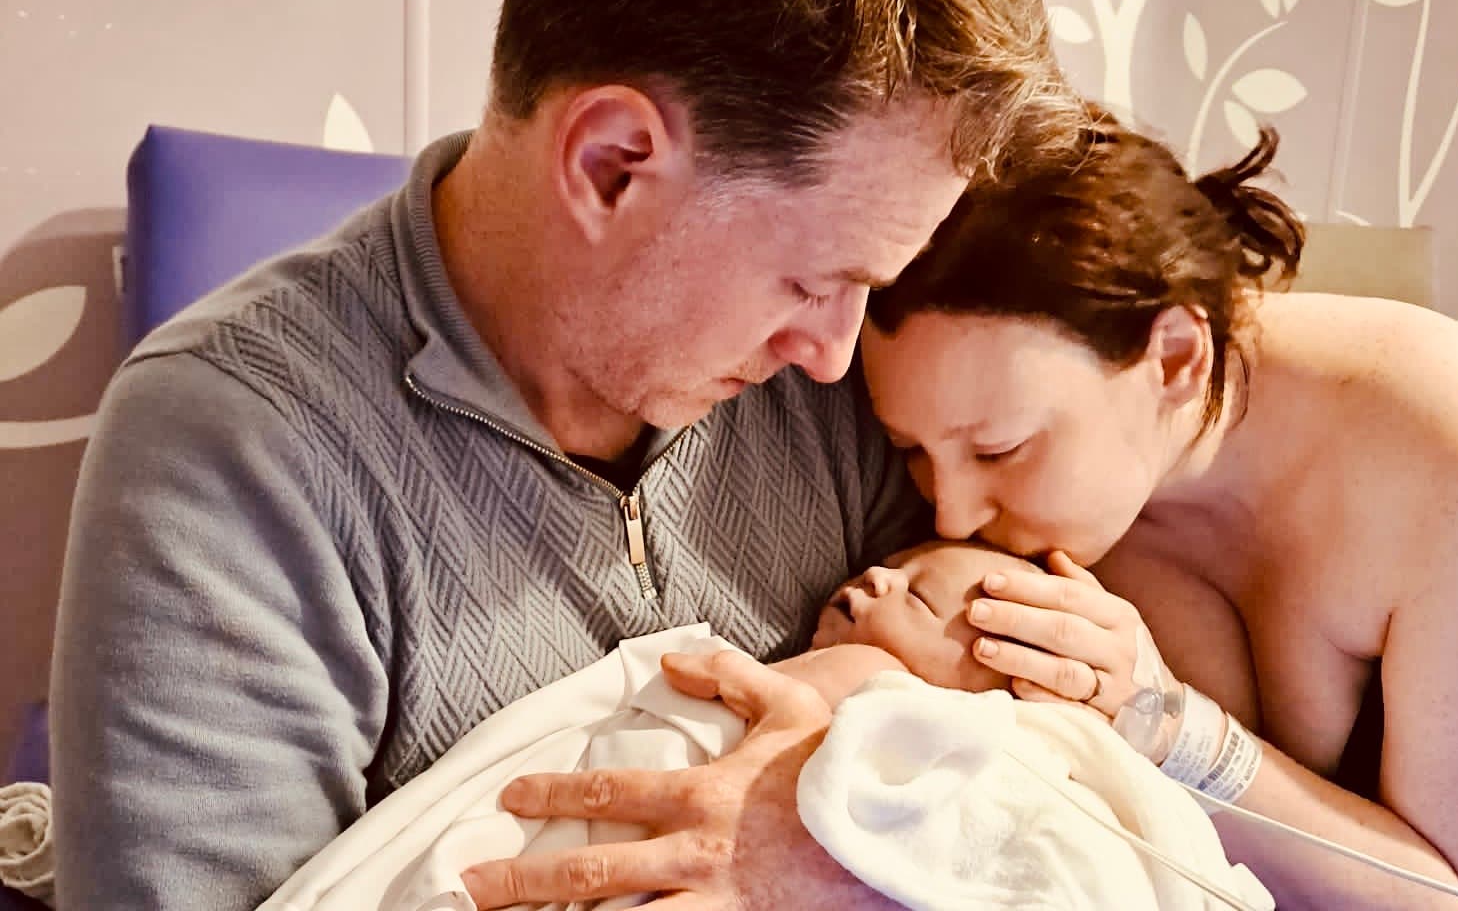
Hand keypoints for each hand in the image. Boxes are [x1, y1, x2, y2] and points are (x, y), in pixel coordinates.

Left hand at [462, 650, 902, 909]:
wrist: (900, 834)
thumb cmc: (842, 770)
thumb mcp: (790, 706)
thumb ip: (727, 674)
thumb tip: (669, 658)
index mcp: (702, 795)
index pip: (608, 790)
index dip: (552, 791)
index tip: (508, 797)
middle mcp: (696, 855)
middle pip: (591, 873)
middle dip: (523, 881)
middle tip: (469, 884)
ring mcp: (716, 904)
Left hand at [967, 550, 1180, 724]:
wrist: (1167, 716)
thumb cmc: (1122, 655)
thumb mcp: (1112, 618)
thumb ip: (1082, 588)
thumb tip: (1053, 553)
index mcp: (1119, 616)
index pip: (1068, 595)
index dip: (1027, 587)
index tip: (989, 580)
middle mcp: (1119, 650)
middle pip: (1062, 630)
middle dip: (1015, 618)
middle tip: (975, 611)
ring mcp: (1113, 689)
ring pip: (1063, 671)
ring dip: (1019, 658)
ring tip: (981, 648)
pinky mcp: (1105, 722)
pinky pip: (1070, 709)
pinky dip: (1041, 696)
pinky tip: (1012, 685)